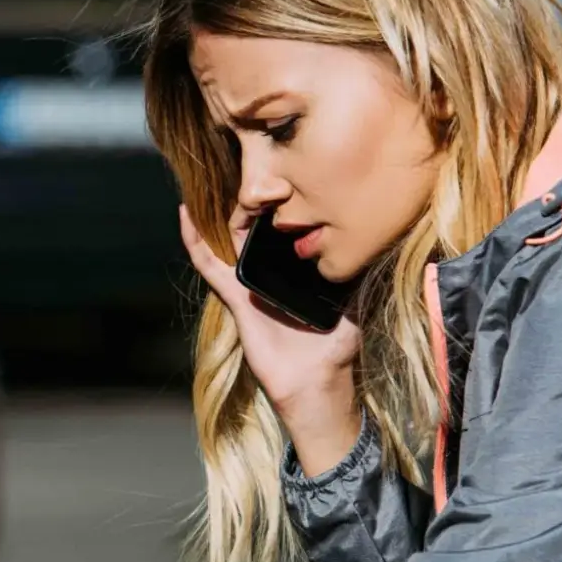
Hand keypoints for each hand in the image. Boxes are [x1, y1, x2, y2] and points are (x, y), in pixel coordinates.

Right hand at [180, 202, 364, 421]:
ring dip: (226, 212)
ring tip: (225, 183)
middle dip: (257, 203)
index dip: (285, 208)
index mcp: (297, 273)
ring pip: (230, 240)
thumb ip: (357, 279)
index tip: (289, 182)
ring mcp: (251, 284)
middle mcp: (273, 274)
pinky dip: (194, 240)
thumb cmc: (336, 349)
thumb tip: (376, 248)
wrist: (315, 383)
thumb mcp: (353, 306)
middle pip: (257, 230)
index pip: (287, 232)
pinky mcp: (236, 297)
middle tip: (262, 179)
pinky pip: (209, 266)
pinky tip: (185, 214)